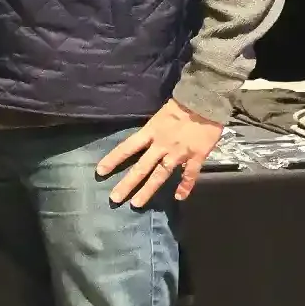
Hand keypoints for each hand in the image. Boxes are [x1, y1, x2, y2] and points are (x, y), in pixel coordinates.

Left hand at [98, 99, 223, 206]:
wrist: (204, 101)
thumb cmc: (180, 106)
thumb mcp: (158, 117)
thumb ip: (151, 132)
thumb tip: (142, 144)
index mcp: (150, 132)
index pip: (127, 148)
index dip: (113, 160)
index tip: (100, 172)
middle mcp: (161, 145)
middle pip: (141, 167)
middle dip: (127, 184)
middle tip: (114, 198)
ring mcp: (178, 153)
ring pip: (161, 174)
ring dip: (148, 190)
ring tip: (136, 204)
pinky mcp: (196, 156)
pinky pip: (189, 175)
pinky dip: (185, 186)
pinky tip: (179, 197)